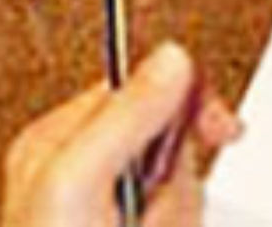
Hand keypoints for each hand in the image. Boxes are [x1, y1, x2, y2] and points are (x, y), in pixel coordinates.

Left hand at [2, 43, 242, 226]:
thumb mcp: (77, 182)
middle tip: (147, 218)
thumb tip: (170, 60)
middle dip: (174, 191)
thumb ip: (124, 117)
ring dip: (173, 222)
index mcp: (54, 146)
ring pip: (181, 199)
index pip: (137, 90)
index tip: (216, 124)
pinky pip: (182, 222)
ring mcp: (111, 219)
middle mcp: (80, 180)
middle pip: (171, 152)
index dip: (182, 103)